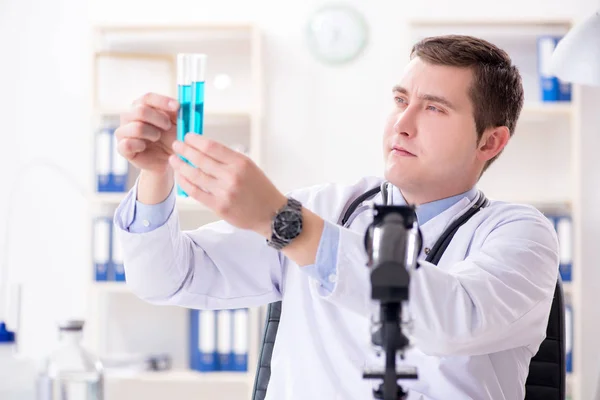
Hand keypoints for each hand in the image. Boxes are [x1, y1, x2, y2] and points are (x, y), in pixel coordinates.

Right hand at [115, 93, 178, 174]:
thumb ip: (177, 112)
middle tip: (168, 126)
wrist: (166, 160)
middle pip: (140, 111)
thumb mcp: (177, 124)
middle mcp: (129, 116)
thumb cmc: (171, 138)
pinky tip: (144, 147)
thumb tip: (181, 103)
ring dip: (152, 133)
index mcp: (141, 106)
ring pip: (137, 127)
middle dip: (159, 119)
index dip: (162, 101)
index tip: (177, 107)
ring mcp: (123, 131)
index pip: (148, 98)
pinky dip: (139, 145)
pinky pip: (127, 144)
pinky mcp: (122, 148)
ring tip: (157, 137)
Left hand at [169, 135, 286, 236]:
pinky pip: (196, 192)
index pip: (212, 147)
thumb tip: (204, 149)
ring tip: (174, 160)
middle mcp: (232, 176)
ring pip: (195, 176)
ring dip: (181, 166)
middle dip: (185, 150)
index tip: (187, 137)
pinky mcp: (219, 206)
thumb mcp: (249, 167)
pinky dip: (185, 183)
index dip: (196, 140)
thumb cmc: (260, 189)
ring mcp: (225, 192)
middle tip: (176, 145)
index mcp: (241, 162)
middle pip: (201, 159)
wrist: (271, 213)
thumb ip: (228, 159)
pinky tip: (180, 177)